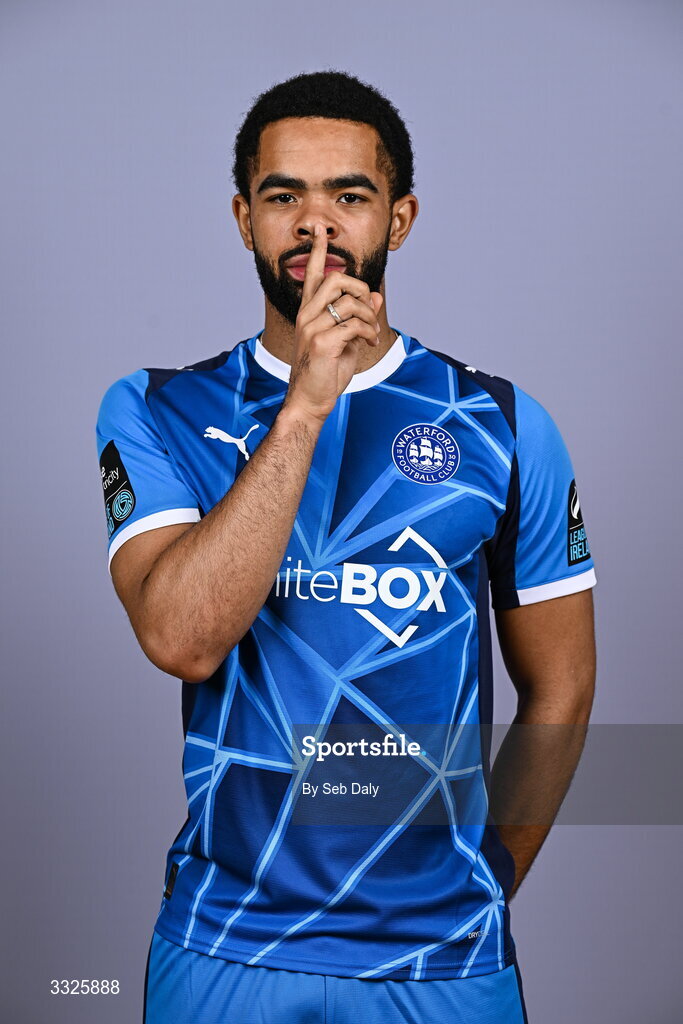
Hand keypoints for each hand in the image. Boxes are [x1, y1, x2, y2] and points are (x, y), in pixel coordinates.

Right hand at [282, 223, 382, 425]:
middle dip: (361, 289)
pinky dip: (369, 332)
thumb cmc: (325, 373)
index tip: (320, 230)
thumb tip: (376, 297)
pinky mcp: (321, 342)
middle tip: (369, 310)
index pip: (312, 274)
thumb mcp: (345, 341)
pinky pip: (355, 324)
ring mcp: (312, 327)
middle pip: (337, 279)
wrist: (310, 400)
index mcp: (309, 312)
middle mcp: (307, 315)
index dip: (318, 250)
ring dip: (370, 316)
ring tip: (370, 334)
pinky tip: (369, 343)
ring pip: (350, 301)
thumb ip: (358, 318)